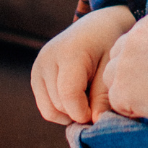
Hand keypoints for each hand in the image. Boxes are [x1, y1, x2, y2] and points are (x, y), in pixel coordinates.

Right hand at [31, 5, 135, 124]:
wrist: (96, 27)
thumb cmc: (108, 46)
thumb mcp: (111, 68)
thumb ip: (103, 95)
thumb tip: (93, 121)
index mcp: (69, 53)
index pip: (69, 94)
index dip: (84, 112)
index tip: (100, 113)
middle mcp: (47, 59)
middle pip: (60, 105)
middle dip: (80, 112)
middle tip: (98, 102)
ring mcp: (38, 67)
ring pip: (51, 110)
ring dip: (71, 113)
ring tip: (88, 98)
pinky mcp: (35, 76)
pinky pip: (46, 108)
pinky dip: (63, 110)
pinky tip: (78, 98)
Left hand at [103, 13, 147, 147]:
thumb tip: (144, 58)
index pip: (130, 41)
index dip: (143, 61)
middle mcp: (134, 37)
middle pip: (116, 57)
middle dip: (130, 74)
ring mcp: (126, 62)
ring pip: (110, 78)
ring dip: (128, 90)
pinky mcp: (123, 88)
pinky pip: (116, 102)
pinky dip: (132, 109)